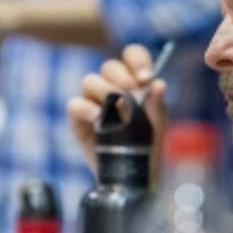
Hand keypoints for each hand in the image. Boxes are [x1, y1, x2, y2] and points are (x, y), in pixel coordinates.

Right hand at [66, 43, 166, 174]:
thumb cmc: (147, 146)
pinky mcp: (78, 119)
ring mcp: (93, 101)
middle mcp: (112, 86)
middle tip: (133, 94)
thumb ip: (157, 105)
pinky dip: (86, 108)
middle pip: (110, 66)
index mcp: (134, 81)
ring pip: (90, 80)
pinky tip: (99, 118)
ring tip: (119, 110)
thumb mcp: (158, 126)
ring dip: (105, 91)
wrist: (133, 178)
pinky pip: (74, 104)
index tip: (145, 78)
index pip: (132, 55)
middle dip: (122, 78)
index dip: (137, 60)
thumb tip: (158, 84)